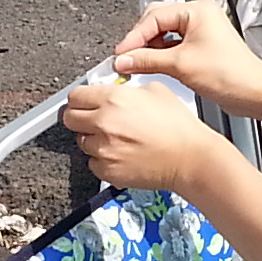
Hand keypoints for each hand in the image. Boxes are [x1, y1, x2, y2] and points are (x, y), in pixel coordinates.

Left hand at [63, 77, 235, 197]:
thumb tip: (114, 90)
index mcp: (113, 99)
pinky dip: (103, 159)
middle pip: (70, 119)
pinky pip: (93, 163)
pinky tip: (121, 154)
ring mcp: (104, 149)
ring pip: (82, 142)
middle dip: (80, 117)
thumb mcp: (156, 90)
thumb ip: (127, 89)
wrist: (191, 158)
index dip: (80, 98)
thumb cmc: (179, 127)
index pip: (75, 96)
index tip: (84, 102)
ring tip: (116, 139)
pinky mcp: (108, 171)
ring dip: (93, 139)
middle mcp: (104, 123)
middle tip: (94, 119)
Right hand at [110, 0, 261, 113]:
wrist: (254, 93)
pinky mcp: (202, 44)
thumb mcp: (180, 65)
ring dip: (150, 48)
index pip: (154, 17)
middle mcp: (200, 14)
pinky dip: (161, 54)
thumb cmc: (229, 75)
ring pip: (164, 33)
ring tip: (137, 64)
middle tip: (126, 59)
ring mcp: (201, 29)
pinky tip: (152, 65)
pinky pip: (173, 44)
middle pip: (157, 21)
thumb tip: (123, 60)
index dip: (134, 37)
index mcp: (197, 10)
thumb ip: (146, 60)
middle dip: (140, 40)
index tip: (120, 54)